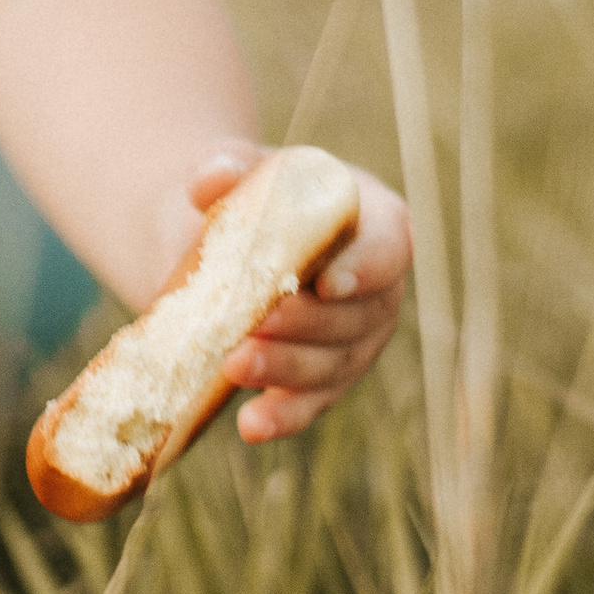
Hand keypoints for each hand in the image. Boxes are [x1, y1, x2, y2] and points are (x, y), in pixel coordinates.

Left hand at [186, 141, 411, 445]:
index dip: (363, 269)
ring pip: (333, 365)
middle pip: (356, 316)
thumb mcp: (240, 170)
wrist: (224, 243)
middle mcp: (379, 291)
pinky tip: (250, 425)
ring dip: (286, 370)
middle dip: (306, 325)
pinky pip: (313, 403)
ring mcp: (357, 341)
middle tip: (255, 324)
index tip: (326, 285)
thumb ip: (227, 168)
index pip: (387, 249)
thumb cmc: (250, 196)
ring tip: (233, 365)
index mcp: (377, 225)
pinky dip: (284, 416)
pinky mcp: (327, 379)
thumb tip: (207, 182)